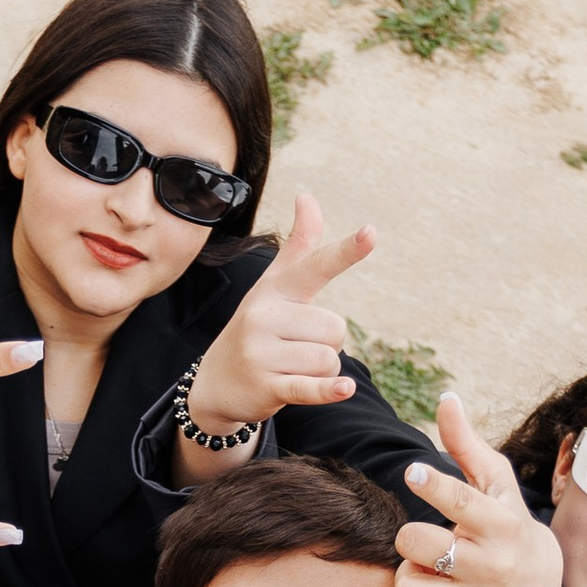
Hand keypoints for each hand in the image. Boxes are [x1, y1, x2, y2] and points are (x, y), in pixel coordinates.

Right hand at [184, 193, 374, 434]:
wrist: (215, 383)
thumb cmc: (256, 329)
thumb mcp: (274, 287)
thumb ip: (299, 247)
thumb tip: (307, 196)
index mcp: (275, 289)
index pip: (316, 265)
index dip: (346, 251)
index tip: (371, 232)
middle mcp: (265, 315)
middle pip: (336, 329)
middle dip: (327, 345)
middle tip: (295, 350)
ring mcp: (263, 352)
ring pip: (329, 359)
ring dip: (322, 371)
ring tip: (291, 369)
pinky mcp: (267, 386)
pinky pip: (311, 386)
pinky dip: (328, 390)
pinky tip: (344, 389)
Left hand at [318, 396, 563, 586]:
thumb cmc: (510, 524)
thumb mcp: (497, 483)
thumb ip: (465, 445)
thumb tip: (445, 397)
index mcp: (503, 526)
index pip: (465, 504)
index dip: (436, 487)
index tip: (413, 472)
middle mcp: (492, 569)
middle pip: (420, 545)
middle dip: (411, 536)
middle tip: (427, 537)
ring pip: (407, 586)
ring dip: (407, 573)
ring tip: (431, 569)